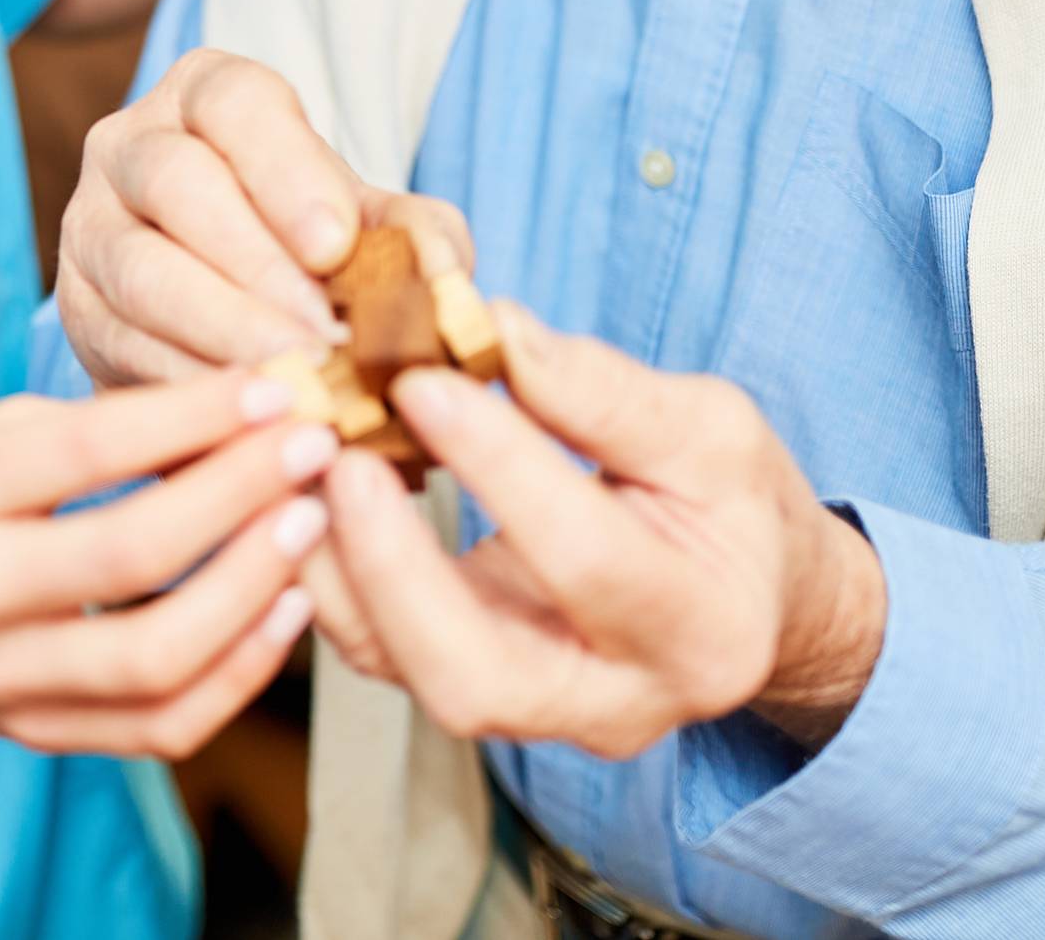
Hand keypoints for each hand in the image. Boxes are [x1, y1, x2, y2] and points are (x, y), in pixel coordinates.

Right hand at [0, 372, 339, 760]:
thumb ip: (91, 427)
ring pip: (154, 658)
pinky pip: (163, 724)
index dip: (190, 417)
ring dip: (251, 587)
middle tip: (313, 447)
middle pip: (127, 555)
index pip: (80, 452)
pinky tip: (285, 607)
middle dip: (238, 494)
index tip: (274, 388)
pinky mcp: (40, 735)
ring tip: (308, 523)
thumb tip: (239, 408)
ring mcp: (0, 681)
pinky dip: (241, 673)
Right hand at [56, 50, 473, 387]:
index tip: (336, 245)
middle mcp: (128, 144)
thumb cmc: (316, 252)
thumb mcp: (376, 227)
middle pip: (176, 182)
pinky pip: (120, 344)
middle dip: (255, 264)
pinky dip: (189, 384)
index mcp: (204, 94)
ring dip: (222, 332)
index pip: (235, 103)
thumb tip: (448, 275)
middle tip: (322, 340)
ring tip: (296, 386)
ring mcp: (89, 225)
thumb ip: (419, 237)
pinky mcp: (75, 309)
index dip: (285, 172)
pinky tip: (249, 415)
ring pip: (140, 270)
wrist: (235, 312)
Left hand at [302, 302, 887, 759]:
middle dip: (392, 571)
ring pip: (407, 679)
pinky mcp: (473, 694)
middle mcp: (615, 704)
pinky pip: (380, 657)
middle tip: (338, 460)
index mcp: (701, 631)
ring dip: (338, 575)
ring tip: (300, 467)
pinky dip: (329, 579)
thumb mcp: (710, 432)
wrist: (744, 599)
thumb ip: (606, 392)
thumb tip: (494, 327)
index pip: (585, 559)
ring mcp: (536, 717)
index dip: (498, 468)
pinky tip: (303, 496)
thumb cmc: (730, 505)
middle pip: (475, 679)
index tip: (422, 380)